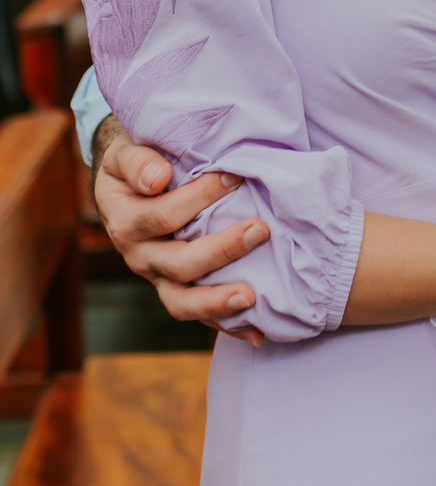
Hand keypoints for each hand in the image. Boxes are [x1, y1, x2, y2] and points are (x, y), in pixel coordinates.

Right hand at [92, 119, 268, 342]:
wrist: (126, 184)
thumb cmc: (135, 162)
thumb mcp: (125, 153)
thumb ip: (138, 162)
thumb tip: (157, 178)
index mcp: (126, 221)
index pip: (163, 216)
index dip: (199, 198)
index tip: (235, 176)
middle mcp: (139, 256)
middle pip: (178, 263)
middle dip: (222, 248)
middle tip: (261, 229)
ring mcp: (158, 278)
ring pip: (182, 302)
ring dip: (218, 301)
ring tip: (252, 296)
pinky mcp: (176, 289)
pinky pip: (198, 314)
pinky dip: (226, 324)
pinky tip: (256, 332)